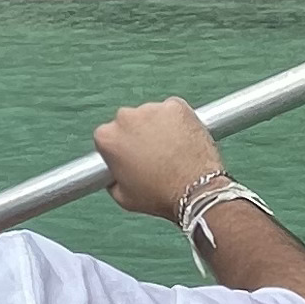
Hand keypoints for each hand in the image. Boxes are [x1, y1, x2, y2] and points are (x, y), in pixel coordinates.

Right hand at [93, 97, 224, 221]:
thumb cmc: (160, 196)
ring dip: (158, 126)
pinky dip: (178, 121)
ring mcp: (152, 108)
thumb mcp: (123, 198)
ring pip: (152, 115)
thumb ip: (111, 180)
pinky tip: (183, 139)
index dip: (121, 148)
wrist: (196, 191)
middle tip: (154, 154)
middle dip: (138, 134)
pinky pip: (173, 110)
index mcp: (107, 137)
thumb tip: (113, 175)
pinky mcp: (175, 105)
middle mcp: (125, 117)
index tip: (131, 158)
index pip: (108, 136)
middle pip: (128, 121)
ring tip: (173, 149)